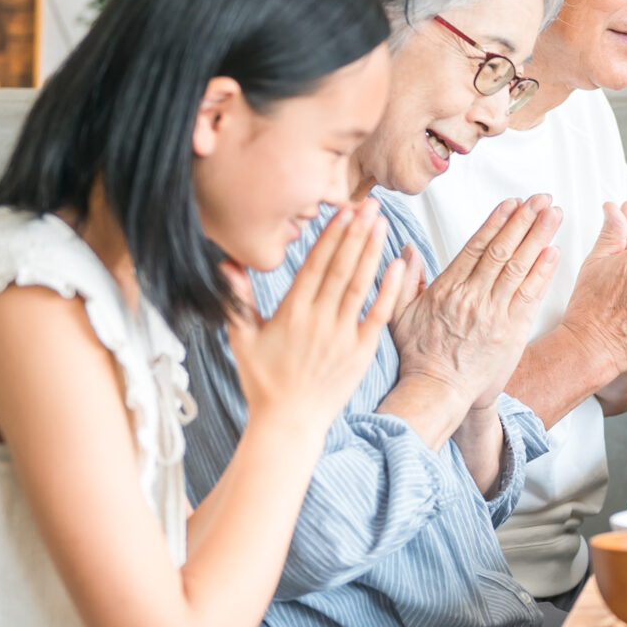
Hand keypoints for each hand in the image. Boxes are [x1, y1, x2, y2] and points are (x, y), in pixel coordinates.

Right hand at [225, 200, 409, 432]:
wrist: (289, 423)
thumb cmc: (263, 381)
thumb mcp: (242, 339)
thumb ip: (238, 299)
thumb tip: (228, 263)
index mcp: (291, 313)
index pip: (314, 265)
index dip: (331, 236)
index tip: (342, 210)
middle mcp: (319, 320)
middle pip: (341, 267)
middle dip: (356, 232)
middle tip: (370, 203)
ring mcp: (342, 336)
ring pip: (360, 285)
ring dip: (373, 251)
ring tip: (382, 223)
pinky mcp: (361, 352)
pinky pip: (378, 315)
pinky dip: (390, 291)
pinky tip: (398, 265)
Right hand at [390, 195, 562, 414]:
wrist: (439, 391)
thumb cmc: (420, 356)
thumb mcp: (399, 314)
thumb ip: (405, 279)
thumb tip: (407, 249)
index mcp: (446, 289)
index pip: (475, 246)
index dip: (496, 222)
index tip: (512, 203)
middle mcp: (472, 297)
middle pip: (502, 250)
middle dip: (524, 220)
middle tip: (541, 199)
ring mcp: (494, 313)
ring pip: (519, 267)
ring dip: (539, 237)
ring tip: (554, 214)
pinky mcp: (511, 331)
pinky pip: (530, 296)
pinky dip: (542, 272)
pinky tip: (554, 251)